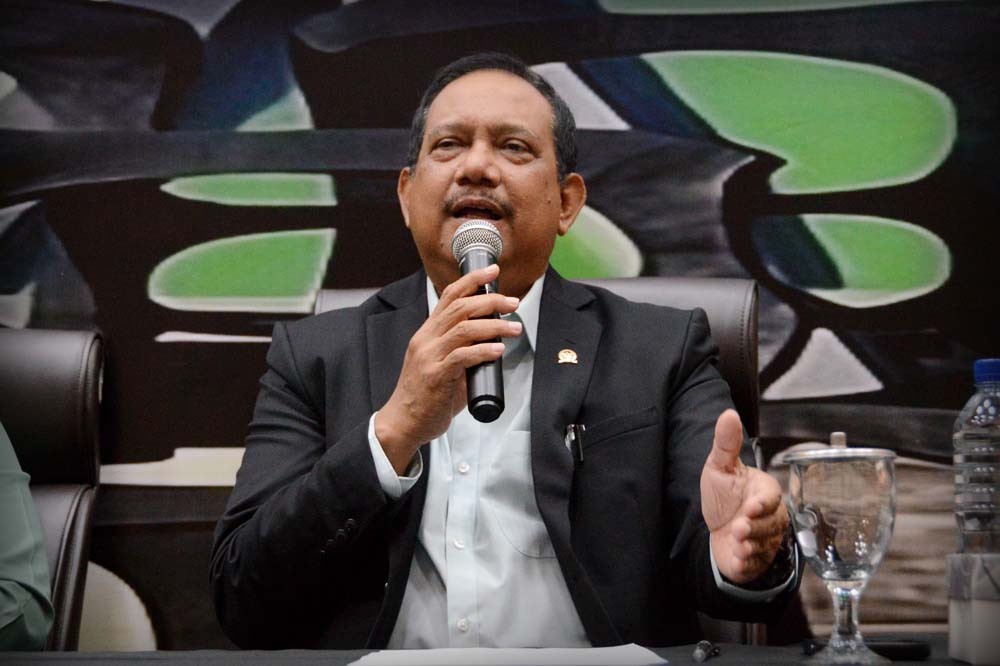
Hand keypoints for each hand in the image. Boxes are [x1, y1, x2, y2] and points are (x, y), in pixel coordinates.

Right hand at [375, 264, 520, 472]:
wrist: (403, 423)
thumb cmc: (426, 396)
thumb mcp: (442, 366)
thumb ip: (463, 353)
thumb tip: (493, 346)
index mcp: (427, 333)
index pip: (448, 296)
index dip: (472, 280)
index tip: (493, 271)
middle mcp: (426, 339)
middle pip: (460, 307)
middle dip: (490, 300)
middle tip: (513, 302)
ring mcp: (429, 357)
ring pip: (464, 328)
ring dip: (494, 325)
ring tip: (514, 328)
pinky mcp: (435, 376)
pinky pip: (462, 356)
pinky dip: (484, 351)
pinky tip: (499, 351)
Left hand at [700, 409, 788, 584]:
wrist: (715, 530)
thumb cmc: (723, 497)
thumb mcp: (719, 467)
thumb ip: (726, 444)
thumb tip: (728, 414)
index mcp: (766, 492)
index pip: (770, 498)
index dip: (762, 504)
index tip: (751, 507)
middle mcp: (772, 516)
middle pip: (769, 524)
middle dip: (752, 527)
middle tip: (738, 527)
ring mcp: (767, 540)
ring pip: (764, 544)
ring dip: (748, 545)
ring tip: (736, 541)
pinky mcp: (760, 560)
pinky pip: (758, 564)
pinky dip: (746, 563)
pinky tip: (737, 558)